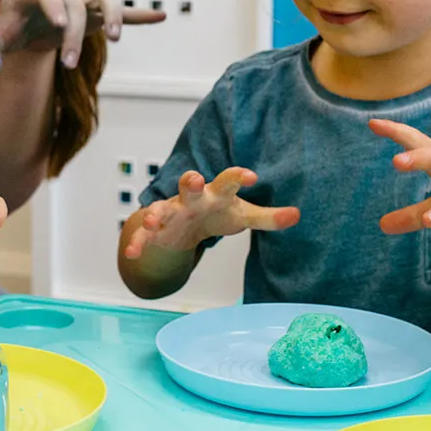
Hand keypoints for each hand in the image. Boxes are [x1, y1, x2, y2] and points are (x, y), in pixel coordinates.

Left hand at [0, 0, 165, 70]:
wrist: (21, 28)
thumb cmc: (6, 30)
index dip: (56, 7)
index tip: (61, 26)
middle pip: (77, 4)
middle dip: (75, 35)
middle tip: (68, 65)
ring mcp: (82, 1)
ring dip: (114, 15)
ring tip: (115, 38)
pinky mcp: (97, 15)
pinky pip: (122, 11)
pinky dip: (140, 14)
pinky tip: (161, 15)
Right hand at [120, 167, 298, 258]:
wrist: (185, 224)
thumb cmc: (217, 214)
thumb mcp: (243, 216)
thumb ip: (268, 217)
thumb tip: (298, 215)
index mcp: (215, 193)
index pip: (228, 181)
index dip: (238, 177)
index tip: (252, 176)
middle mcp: (190, 198)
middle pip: (188, 186)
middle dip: (188, 181)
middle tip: (192, 178)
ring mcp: (170, 213)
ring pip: (160, 209)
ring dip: (154, 213)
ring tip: (148, 220)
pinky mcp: (155, 229)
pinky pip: (143, 236)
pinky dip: (137, 243)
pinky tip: (132, 254)